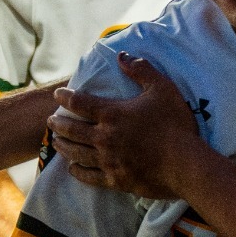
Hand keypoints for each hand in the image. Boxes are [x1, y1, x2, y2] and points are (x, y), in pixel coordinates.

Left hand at [49, 53, 202, 200]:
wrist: (185, 165)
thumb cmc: (175, 125)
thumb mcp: (162, 89)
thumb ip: (141, 70)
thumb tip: (121, 56)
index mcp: (112, 114)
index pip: (79, 102)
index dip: (65, 97)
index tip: (58, 94)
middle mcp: (104, 137)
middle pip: (71, 129)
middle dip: (58, 123)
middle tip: (50, 121)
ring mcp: (107, 161)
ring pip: (76, 153)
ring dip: (63, 146)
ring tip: (55, 142)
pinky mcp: (114, 180)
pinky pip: (89, 176)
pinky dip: (77, 171)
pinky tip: (72, 169)